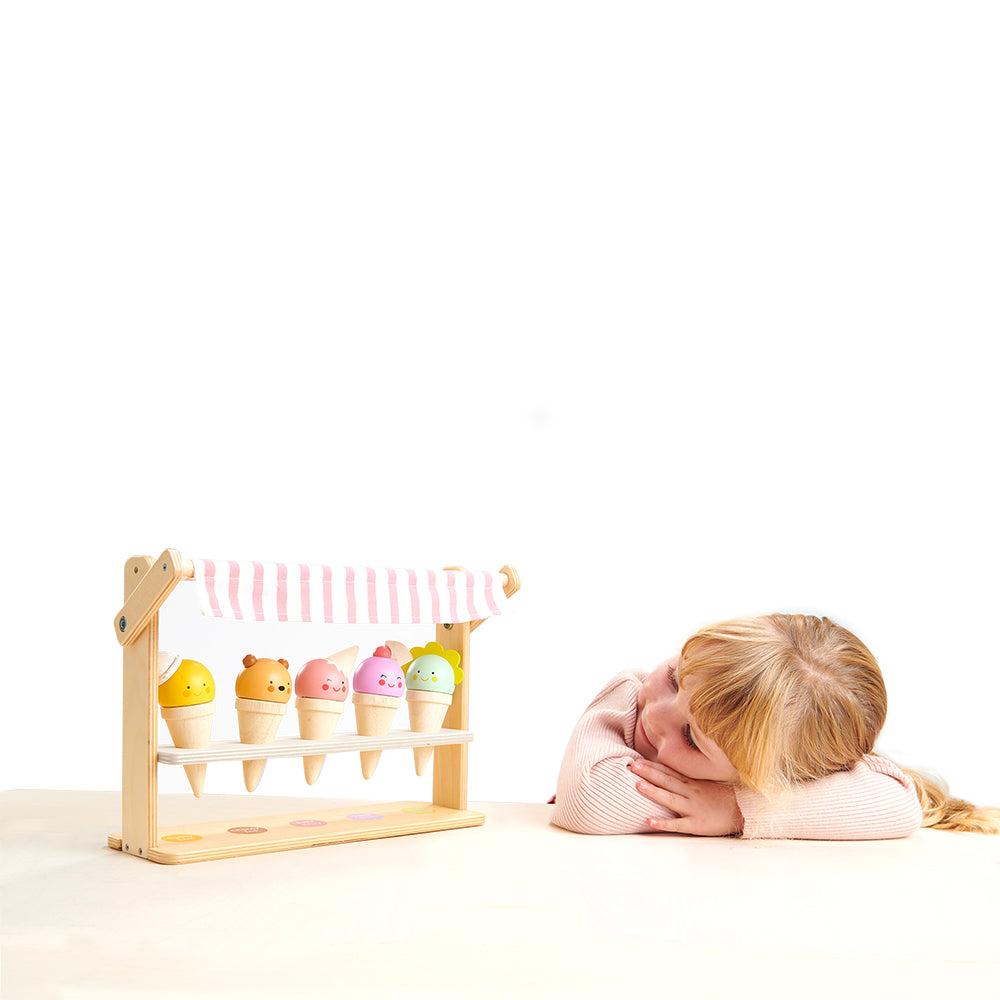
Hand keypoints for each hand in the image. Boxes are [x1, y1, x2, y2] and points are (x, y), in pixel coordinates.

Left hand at [629, 758, 743, 835]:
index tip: (637, 759)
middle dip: (649, 773)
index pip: (669, 772)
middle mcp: (690, 793)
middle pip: (667, 781)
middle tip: (632, 766)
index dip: (652, 766)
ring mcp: (693, 808)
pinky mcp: (696, 824)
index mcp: (692, 783)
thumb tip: (671, 772)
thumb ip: (689, 779)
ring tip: (638, 785)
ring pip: (670, 798)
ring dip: (654, 792)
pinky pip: (678, 824)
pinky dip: (663, 822)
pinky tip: (650, 821)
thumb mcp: (706, 784)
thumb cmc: (723, 798)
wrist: (743, 813)